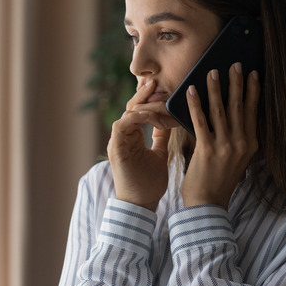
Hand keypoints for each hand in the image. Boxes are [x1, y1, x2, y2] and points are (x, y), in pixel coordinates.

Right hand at [107, 80, 174, 210]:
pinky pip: (121, 125)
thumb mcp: (160, 154)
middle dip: (144, 94)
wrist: (141, 205)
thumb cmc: (150, 183)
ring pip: (127, 113)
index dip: (150, 98)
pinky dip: (134, 118)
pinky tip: (148, 114)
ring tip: (156, 96)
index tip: (164, 87)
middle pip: (131, 107)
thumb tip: (169, 121)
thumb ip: (161, 137)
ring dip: (142, 104)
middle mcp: (123, 136)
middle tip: (156, 80)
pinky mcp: (115, 149)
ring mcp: (118, 142)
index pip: (140, 110)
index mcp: (133, 136)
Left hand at [182, 63, 259, 207]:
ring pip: (220, 110)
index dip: (253, 91)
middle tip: (235, 64)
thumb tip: (234, 118)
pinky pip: (200, 121)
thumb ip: (238, 140)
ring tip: (212, 72)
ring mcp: (225, 146)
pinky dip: (195, 104)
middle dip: (237, 83)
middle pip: (239, 107)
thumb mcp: (237, 160)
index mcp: (250, 145)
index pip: (253, 112)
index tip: (254, 74)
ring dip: (216, 88)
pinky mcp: (207, 149)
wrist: (208, 204)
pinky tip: (191, 90)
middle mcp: (241, 144)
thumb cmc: (219, 181)